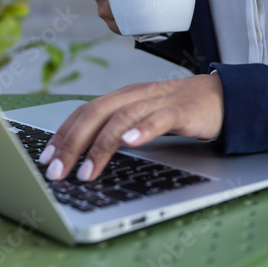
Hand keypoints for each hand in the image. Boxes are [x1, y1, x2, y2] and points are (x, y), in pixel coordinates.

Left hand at [37, 74, 223, 181]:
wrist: (221, 97)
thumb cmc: (177, 111)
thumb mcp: (140, 117)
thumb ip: (116, 128)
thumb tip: (82, 156)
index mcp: (122, 97)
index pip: (83, 111)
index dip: (62, 133)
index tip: (46, 158)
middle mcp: (135, 95)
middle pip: (95, 114)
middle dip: (72, 144)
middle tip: (57, 172)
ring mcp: (157, 101)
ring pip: (122, 117)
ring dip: (101, 145)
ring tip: (87, 171)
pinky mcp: (181, 110)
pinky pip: (160, 118)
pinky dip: (144, 130)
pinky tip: (131, 143)